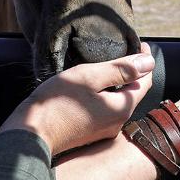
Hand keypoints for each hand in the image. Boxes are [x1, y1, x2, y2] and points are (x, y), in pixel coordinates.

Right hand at [0, 43, 154, 155]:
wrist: (30, 135)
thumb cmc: (57, 102)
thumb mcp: (89, 77)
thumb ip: (120, 70)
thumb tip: (149, 62)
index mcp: (121, 108)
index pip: (145, 81)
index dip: (145, 61)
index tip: (141, 44)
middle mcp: (118, 123)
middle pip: (133, 92)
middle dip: (133, 71)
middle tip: (127, 51)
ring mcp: (104, 131)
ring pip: (119, 101)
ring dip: (120, 83)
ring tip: (111, 65)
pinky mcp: (90, 133)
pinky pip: (107, 109)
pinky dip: (108, 94)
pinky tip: (95, 85)